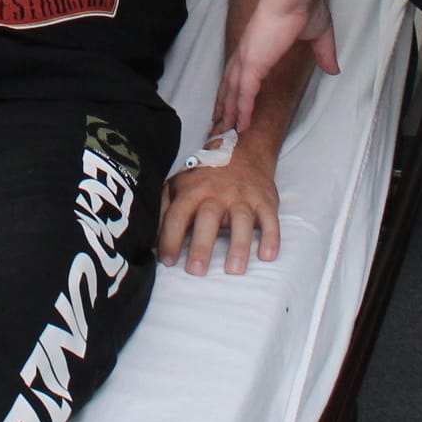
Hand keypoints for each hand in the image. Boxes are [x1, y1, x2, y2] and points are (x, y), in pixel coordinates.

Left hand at [157, 149, 281, 275]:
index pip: (177, 215)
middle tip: (196, 271)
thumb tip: (150, 240)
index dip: (169, 238)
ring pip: (241, 220)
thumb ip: (164, 210)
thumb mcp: (179, 185)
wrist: (243, 151)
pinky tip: (267, 255)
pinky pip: (270, 219)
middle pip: (208, 218)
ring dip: (238, 245)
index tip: (167, 261)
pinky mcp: (264, 201)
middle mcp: (217, 193)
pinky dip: (271, 237)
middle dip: (202, 245)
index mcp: (192, 189)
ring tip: (234, 270)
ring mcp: (243, 197)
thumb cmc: (206, 176)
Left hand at [217, 0, 338, 131]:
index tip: (231, 96)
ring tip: (223, 129)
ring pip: (233, 90)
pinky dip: (242, 110)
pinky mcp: (253, 63)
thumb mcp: (319, 33)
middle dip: (224, 101)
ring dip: (229, 111)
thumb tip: (333, 69)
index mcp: (259, 42)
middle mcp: (248, 51)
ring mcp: (248, 57)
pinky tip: (240, 125)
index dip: (235, 83)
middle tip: (218, 119)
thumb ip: (323, 52)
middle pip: (230, 81)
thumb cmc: (305, 6)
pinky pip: (245, 93)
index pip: (242, 67)